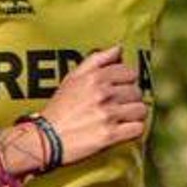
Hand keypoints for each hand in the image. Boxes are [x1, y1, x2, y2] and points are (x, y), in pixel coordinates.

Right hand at [40, 46, 147, 165]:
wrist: (45, 139)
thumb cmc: (59, 109)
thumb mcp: (72, 78)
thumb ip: (96, 60)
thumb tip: (118, 48)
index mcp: (94, 77)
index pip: (130, 72)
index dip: (126, 81)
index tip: (118, 89)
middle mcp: (103, 94)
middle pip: (137, 91)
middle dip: (130, 99)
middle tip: (118, 106)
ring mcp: (108, 114)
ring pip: (141, 110)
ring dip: (134, 115)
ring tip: (122, 119)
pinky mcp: (110, 135)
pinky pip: (138, 128)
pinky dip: (133, 130)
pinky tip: (123, 130)